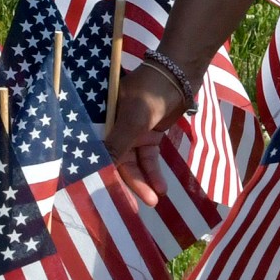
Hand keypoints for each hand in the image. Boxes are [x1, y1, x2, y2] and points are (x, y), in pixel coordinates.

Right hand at [104, 59, 190, 206]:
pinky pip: (150, 158)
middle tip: (141, 204)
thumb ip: (118, 143)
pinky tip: (161, 187)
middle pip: (119, 162)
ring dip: (145, 181)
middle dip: (131, 183)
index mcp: (103, 121)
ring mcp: (133, 132)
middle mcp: (115, 129)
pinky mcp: (149, 134)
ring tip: (155, 200)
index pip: (100, 152)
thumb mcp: (134, 118)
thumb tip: (99, 165)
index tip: (108, 197)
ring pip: (136, 163)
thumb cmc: (152, 91)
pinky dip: (154, 171)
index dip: (104, 174)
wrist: (180, 75)